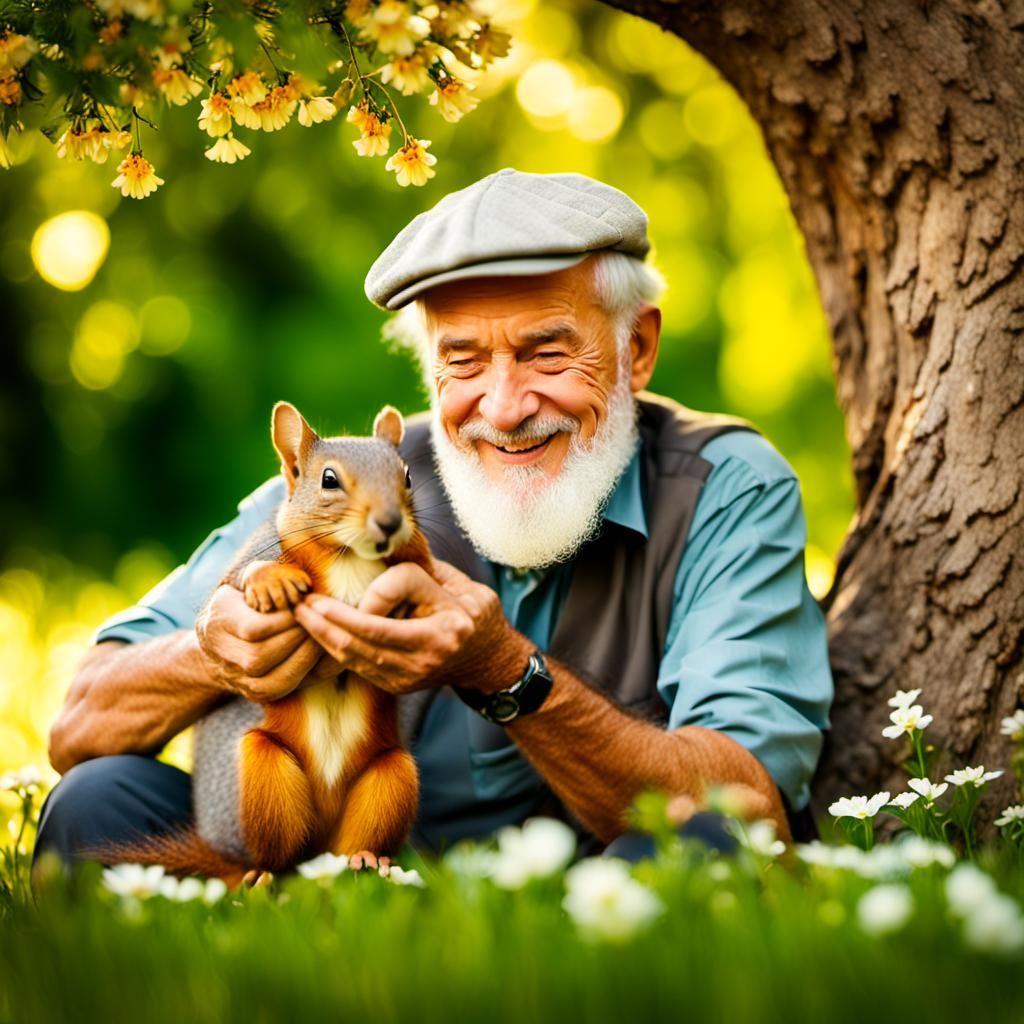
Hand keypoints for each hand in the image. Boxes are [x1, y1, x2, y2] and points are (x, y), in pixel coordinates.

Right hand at [195, 583, 323, 702]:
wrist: (217, 642)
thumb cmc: (242, 604)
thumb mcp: (244, 584)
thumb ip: (264, 579)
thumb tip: (299, 578)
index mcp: (219, 622)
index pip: (253, 629)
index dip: (284, 620)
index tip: (304, 607)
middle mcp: (222, 655)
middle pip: (261, 657)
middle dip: (296, 640)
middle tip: (318, 624)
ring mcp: (237, 679)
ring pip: (273, 681)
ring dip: (304, 659)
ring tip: (320, 639)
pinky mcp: (255, 694)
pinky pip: (283, 691)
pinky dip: (306, 675)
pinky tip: (319, 656)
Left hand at [293, 559, 529, 695]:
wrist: (488, 659)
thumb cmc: (473, 612)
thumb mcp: (456, 584)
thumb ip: (414, 575)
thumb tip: (372, 559)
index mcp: (442, 633)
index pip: (382, 622)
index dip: (360, 604)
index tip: (336, 592)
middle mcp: (423, 661)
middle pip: (360, 643)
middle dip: (325, 622)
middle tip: (301, 601)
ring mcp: (409, 678)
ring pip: (354, 659)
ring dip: (324, 636)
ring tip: (302, 615)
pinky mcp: (398, 686)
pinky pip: (358, 667)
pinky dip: (335, 649)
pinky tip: (320, 631)